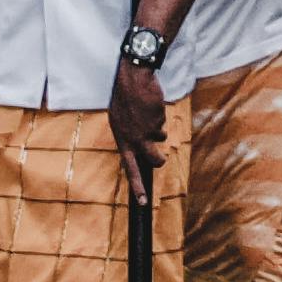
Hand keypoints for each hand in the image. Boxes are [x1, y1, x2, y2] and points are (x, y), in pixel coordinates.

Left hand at [110, 59, 168, 185]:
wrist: (132, 79)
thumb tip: (137, 149)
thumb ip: (127, 136)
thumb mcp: (119, 120)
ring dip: (159, 129)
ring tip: (149, 113)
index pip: (130, 168)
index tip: (144, 202)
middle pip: (154, 159)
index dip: (137, 187)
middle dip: (160, 158)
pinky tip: (150, 104)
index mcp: (121, 140)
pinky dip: (159, 114)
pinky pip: (162, 122)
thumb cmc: (124, 97)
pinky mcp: (157, 121)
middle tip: (161, 157)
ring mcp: (147, 131)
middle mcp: (134, 139)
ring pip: (161, 138)